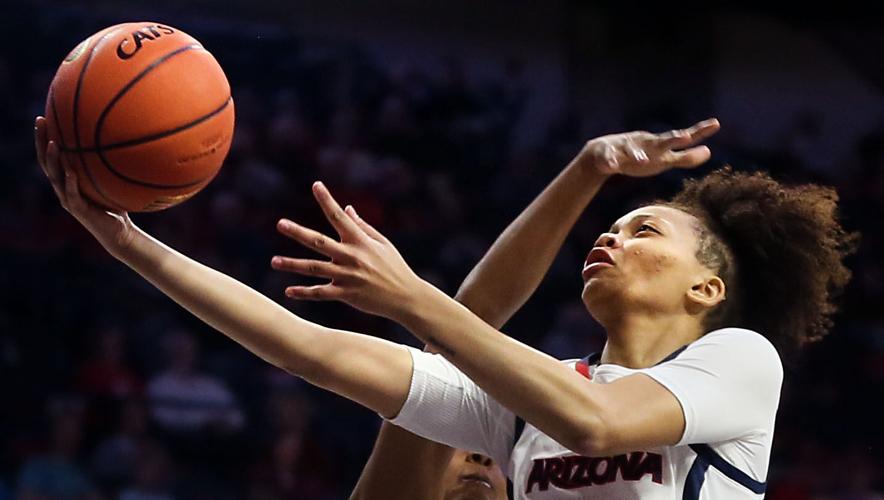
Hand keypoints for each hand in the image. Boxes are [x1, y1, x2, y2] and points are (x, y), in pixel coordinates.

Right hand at [35, 116, 136, 255]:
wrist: (119, 233)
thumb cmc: (117, 205)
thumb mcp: (113, 181)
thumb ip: (112, 164)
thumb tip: (127, 140)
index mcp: (68, 179)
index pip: (52, 155)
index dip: (45, 137)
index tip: (44, 117)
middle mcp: (63, 187)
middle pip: (46, 161)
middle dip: (41, 141)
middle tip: (41, 121)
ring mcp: (68, 199)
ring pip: (54, 177)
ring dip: (53, 160)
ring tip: (53, 143)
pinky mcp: (78, 210)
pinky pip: (72, 194)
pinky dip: (70, 183)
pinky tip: (71, 172)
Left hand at [271, 182, 422, 319]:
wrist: (406, 297)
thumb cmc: (395, 267)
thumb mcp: (382, 243)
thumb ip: (362, 226)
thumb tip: (346, 208)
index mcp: (360, 241)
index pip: (339, 217)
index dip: (327, 200)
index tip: (316, 185)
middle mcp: (351, 256)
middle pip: (319, 242)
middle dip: (298, 232)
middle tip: (280, 224)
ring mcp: (347, 276)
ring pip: (314, 268)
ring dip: (292, 264)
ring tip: (274, 261)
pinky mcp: (346, 294)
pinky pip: (320, 293)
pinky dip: (304, 292)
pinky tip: (288, 291)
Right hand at [579, 118, 720, 177]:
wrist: (603, 154)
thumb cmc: (639, 156)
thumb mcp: (664, 160)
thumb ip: (685, 157)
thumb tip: (709, 152)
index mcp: (659, 144)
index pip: (681, 138)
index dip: (698, 133)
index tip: (716, 124)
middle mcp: (645, 143)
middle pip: (660, 141)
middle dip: (671, 139)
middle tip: (684, 137)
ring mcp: (626, 149)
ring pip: (632, 150)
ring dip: (637, 154)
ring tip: (643, 159)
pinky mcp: (608, 157)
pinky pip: (609, 160)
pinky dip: (610, 163)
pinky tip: (612, 166)